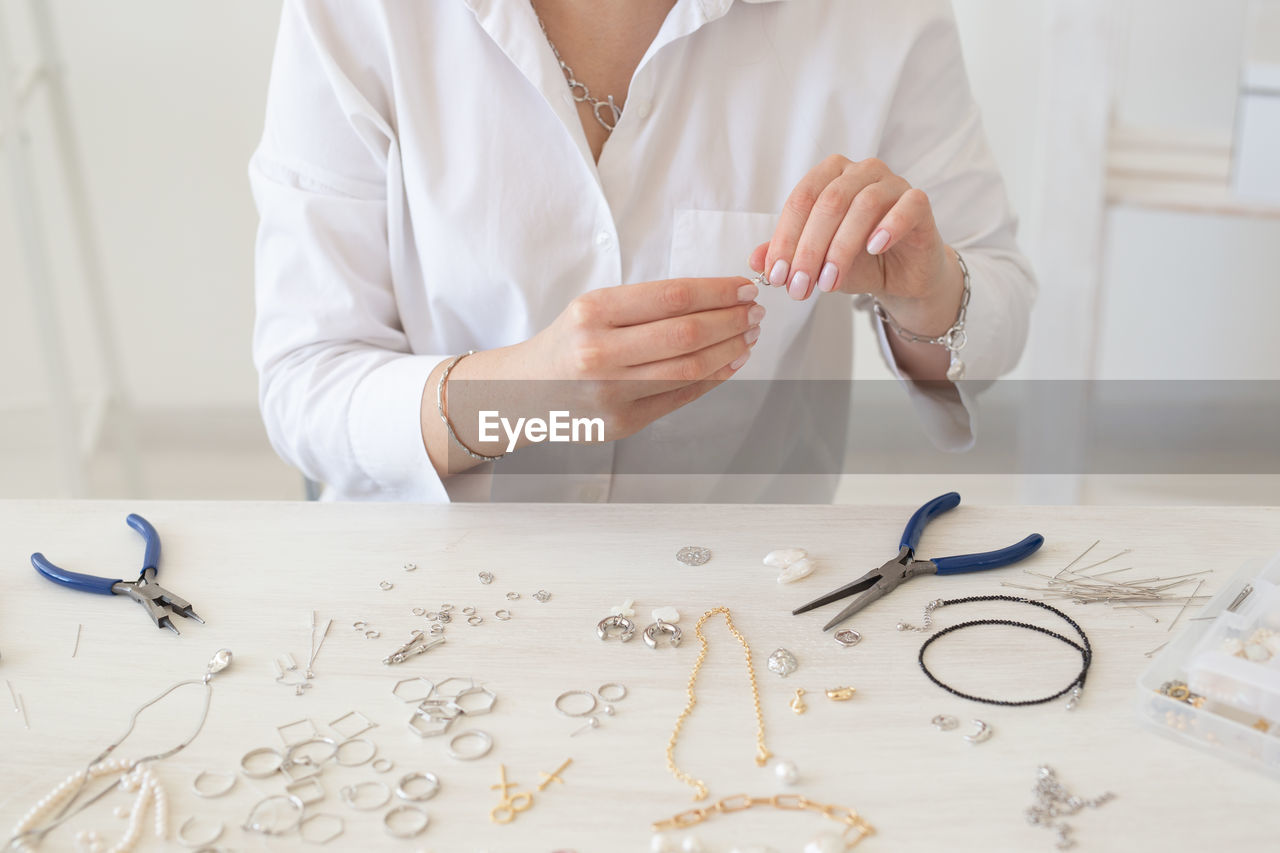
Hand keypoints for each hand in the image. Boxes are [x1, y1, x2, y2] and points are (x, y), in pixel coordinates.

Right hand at [429, 276, 763, 470]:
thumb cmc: (568, 343)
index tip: (743, 288)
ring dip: (730, 350)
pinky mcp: (622, 424)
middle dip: (732, 320)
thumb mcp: (593, 308)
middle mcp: (599, 353)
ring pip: (690, 369)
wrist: (525, 392)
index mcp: (591, 313)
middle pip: (687, 334)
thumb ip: (647, 304)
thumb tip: (717, 298)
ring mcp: (611, 394)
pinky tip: (730, 363)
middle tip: (754, 312)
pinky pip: (680, 398)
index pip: (672, 297)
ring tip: (748, 336)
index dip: (718, 292)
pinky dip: (714, 379)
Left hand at [749, 155, 960, 338]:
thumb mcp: (816, 262)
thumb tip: (755, 260)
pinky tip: (873, 249)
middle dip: (810, 249)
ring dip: (842, 248)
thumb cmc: (856, 262)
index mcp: (829, 176)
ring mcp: (892, 183)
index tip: (776, 276)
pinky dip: (889, 226)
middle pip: (829, 202)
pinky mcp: (919, 201)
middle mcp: (860, 172)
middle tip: (800, 286)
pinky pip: (907, 206)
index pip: (800, 200)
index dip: (785, 239)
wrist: (900, 276)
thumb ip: (787, 256)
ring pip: (864, 205)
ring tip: (829, 284)